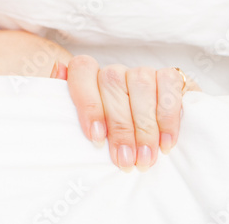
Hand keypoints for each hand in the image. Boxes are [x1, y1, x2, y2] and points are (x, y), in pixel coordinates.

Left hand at [58, 55, 199, 170]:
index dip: (88, 102)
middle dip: (120, 128)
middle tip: (125, 160)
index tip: (96, 138)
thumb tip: (58, 67)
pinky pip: (169, 86)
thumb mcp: (80, 121)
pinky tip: (165, 143)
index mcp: (89, 76)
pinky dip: (168, 118)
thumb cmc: (106, 130)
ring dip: (145, 127)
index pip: (82, 69)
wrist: (150, 131)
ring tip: (145, 158)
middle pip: (113, 84)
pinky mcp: (170, 77)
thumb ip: (64, 97)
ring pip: (140, 85)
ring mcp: (142, 72)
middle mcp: (114, 71)